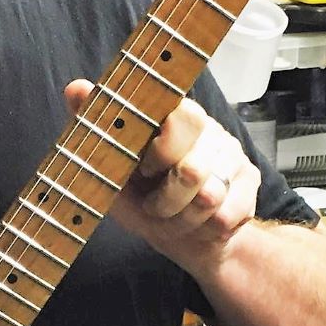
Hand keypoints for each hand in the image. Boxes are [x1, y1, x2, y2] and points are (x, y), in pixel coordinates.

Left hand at [63, 80, 256, 267]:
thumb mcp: (108, 168)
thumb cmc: (141, 198)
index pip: (182, 117)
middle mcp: (208, 129)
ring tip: (172, 218)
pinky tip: (196, 225)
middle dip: (165, 202)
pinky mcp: (250, 183)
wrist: (182, 238)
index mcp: (173, 115)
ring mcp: (232, 154)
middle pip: (193, 169)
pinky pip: (225, 217)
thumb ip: (94, 125)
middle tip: (154, 206)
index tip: (144, 170)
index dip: (162, 152)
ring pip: (209, 198)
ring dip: (180, 220)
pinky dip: (202, 231)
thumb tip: (75, 87)